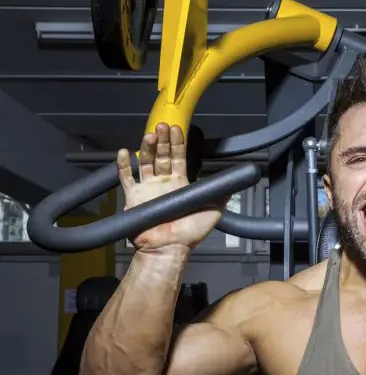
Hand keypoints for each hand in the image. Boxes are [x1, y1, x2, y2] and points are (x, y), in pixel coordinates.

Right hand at [118, 123, 223, 251]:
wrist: (169, 247)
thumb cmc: (190, 232)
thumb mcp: (213, 210)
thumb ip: (221, 194)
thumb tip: (234, 182)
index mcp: (180, 184)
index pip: (178, 158)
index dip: (177, 144)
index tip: (177, 130)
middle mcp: (163, 184)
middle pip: (161, 156)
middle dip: (162, 140)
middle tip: (162, 126)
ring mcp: (147, 189)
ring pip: (145, 163)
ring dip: (146, 148)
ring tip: (149, 136)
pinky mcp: (133, 197)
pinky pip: (126, 178)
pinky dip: (123, 165)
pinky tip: (124, 152)